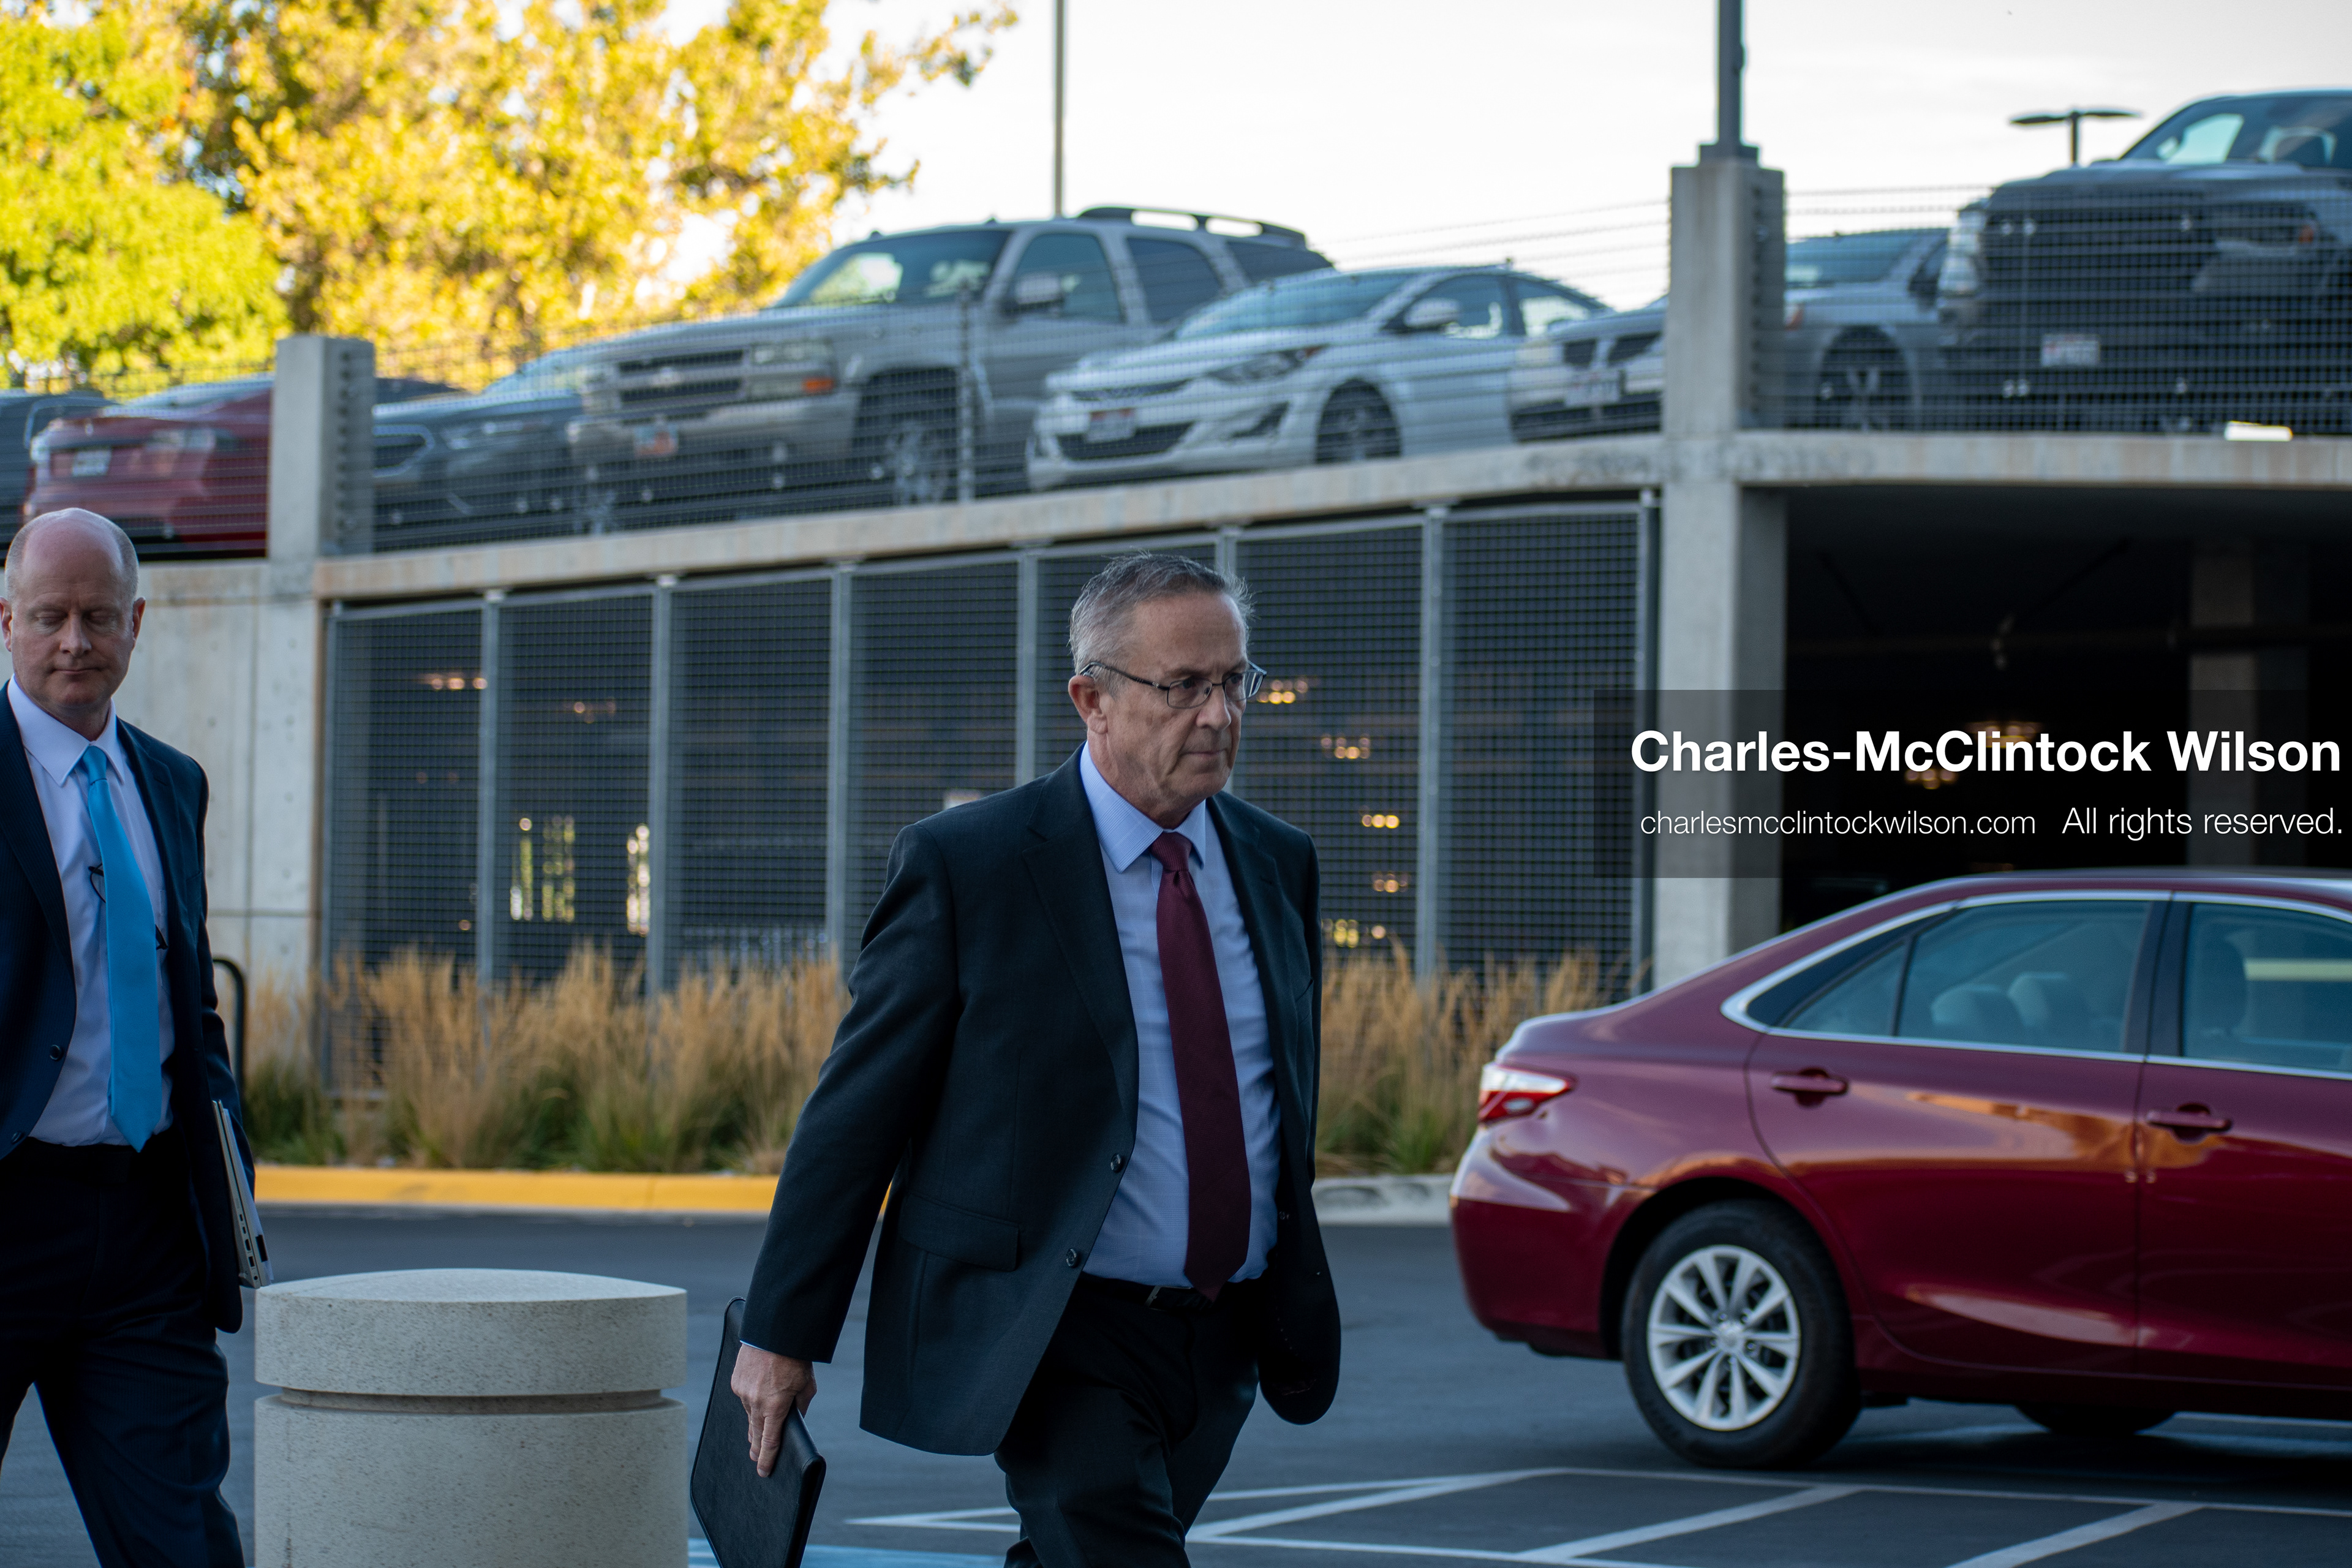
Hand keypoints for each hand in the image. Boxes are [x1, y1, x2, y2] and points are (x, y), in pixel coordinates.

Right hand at [731, 1344, 816, 1477]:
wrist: (775, 1332)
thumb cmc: (795, 1359)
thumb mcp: (807, 1385)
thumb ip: (801, 1406)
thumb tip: (795, 1418)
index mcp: (775, 1407)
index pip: (769, 1442)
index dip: (766, 1459)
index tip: (763, 1471)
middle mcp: (755, 1403)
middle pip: (755, 1433)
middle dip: (756, 1447)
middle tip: (755, 1458)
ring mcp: (743, 1392)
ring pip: (749, 1414)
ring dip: (755, 1421)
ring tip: (758, 1429)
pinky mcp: (736, 1381)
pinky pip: (743, 1398)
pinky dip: (750, 1401)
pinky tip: (757, 1397)